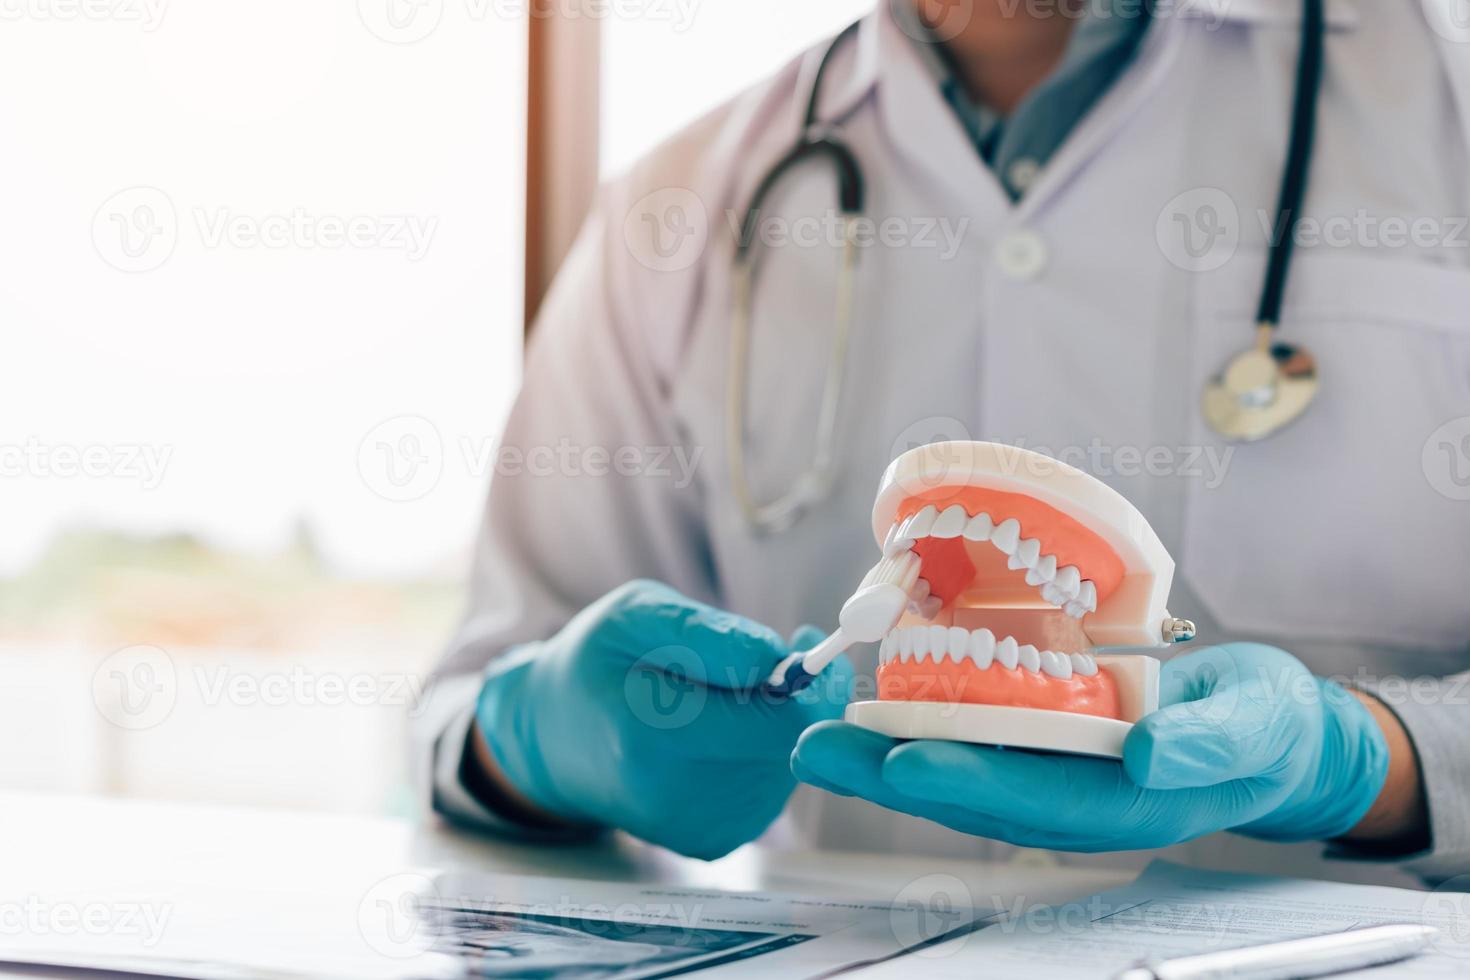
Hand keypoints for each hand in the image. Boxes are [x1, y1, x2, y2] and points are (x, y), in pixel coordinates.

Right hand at [475, 579, 850, 858]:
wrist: (552, 738)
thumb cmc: (595, 665)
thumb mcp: (635, 616)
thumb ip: (707, 633)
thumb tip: (777, 659)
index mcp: (651, 735)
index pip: (778, 723)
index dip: (809, 681)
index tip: (802, 642)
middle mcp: (673, 797)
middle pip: (791, 748)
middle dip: (799, 700)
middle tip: (776, 659)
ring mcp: (693, 828)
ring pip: (786, 770)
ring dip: (780, 727)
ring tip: (735, 692)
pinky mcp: (708, 841)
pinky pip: (770, 792)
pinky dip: (763, 755)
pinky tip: (728, 730)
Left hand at [791, 643, 1389, 850]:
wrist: (1266, 725)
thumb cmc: (1267, 728)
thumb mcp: (1259, 728)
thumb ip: (1209, 745)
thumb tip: (1146, 758)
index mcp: (1125, 809)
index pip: (1035, 803)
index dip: (969, 784)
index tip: (904, 762)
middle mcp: (1074, 796)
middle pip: (973, 792)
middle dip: (892, 773)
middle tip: (817, 748)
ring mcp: (1053, 768)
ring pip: (959, 764)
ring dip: (885, 749)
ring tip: (816, 730)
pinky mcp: (1040, 734)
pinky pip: (971, 728)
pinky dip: (917, 713)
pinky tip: (866, 696)